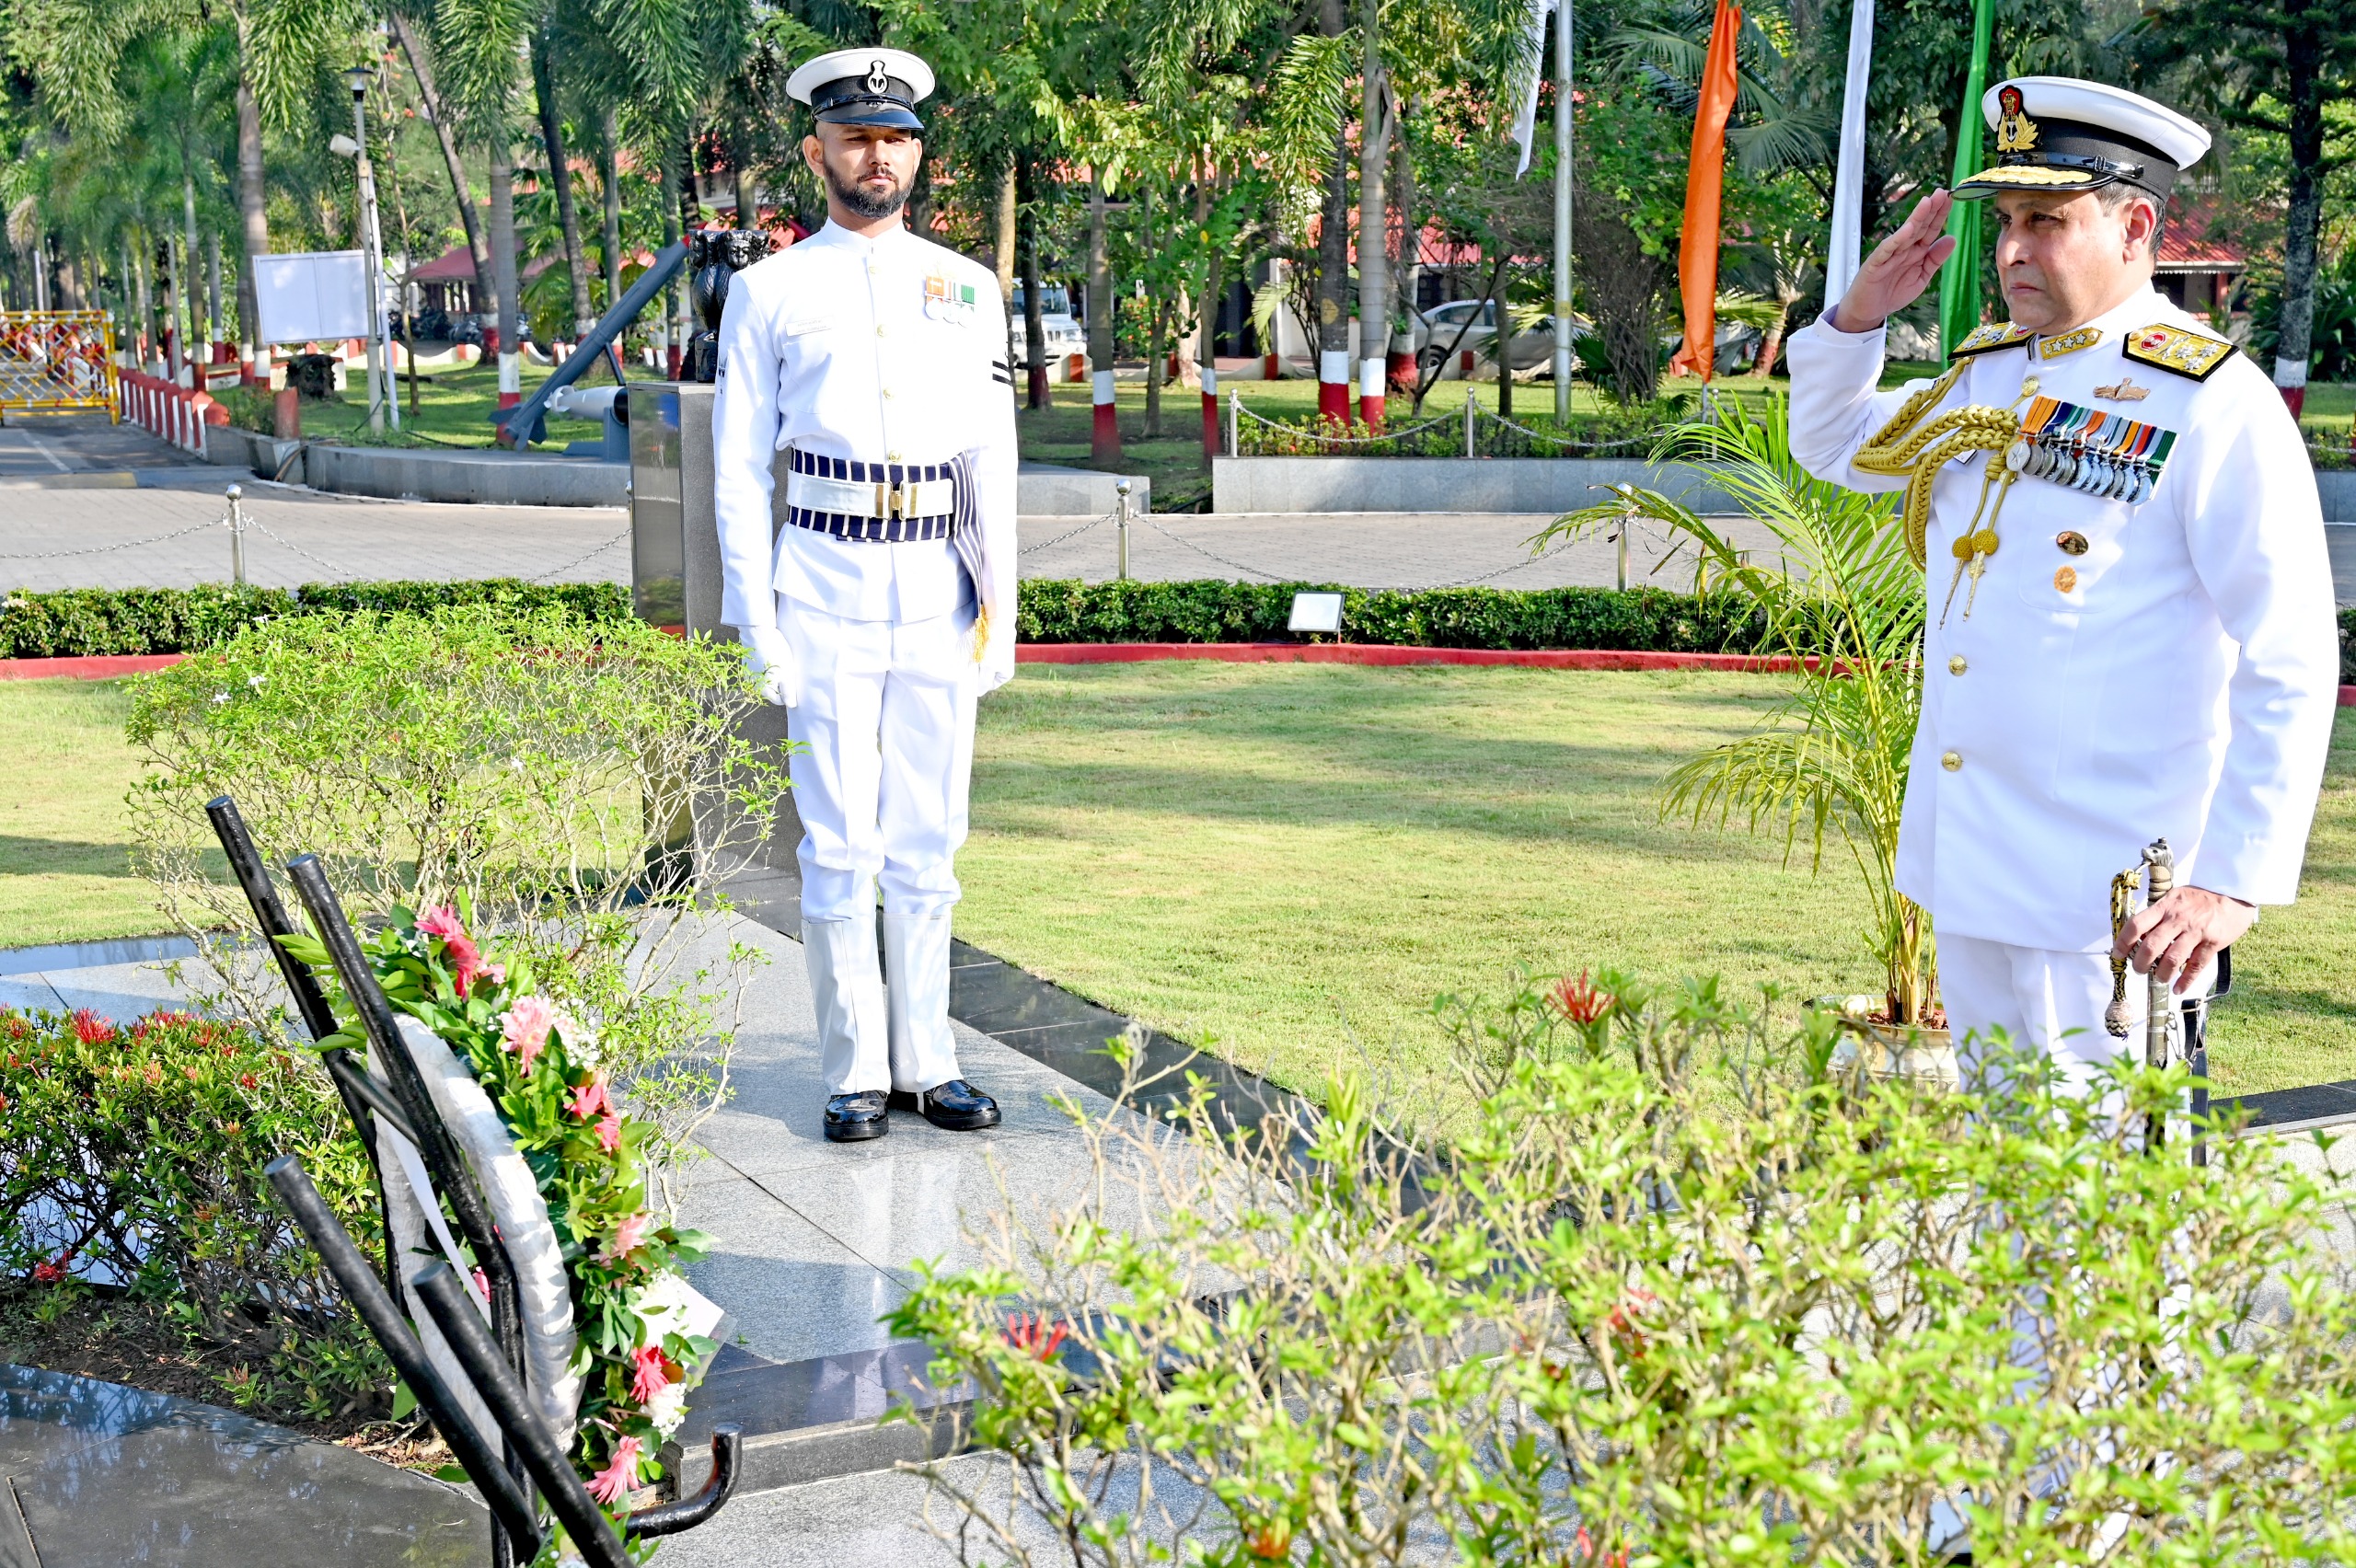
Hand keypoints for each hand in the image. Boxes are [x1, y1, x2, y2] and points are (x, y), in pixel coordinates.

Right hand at [738, 624, 799, 707]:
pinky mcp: (748, 661)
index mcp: (763, 689)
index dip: (788, 693)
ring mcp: (750, 672)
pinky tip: (773, 656)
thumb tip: (792, 705)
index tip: (794, 683)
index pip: (778, 699)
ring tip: (782, 663)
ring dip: (775, 674)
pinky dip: (768, 666)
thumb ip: (788, 691)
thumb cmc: (775, 653)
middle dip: (781, 683)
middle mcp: (753, 684)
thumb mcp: (787, 674)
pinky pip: (761, 669)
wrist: (758, 632)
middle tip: (789, 672)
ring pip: (766, 679)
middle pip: (772, 689)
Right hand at [1829, 191, 1958, 333]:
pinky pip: (1887, 250)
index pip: (1930, 229)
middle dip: (1930, 210)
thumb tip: (1952, 238)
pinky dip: (1897, 239)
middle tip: (1942, 192)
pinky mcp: (1875, 265)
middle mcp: (1903, 249)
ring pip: (1905, 233)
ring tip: (1928, 202)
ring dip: (1916, 218)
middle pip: (1919, 226)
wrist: (1868, 312)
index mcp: (1915, 252)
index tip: (1951, 198)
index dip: (1940, 215)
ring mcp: (1888, 255)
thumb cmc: (1892, 293)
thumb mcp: (1921, 277)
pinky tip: (1908, 228)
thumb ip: (1935, 259)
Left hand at [2113, 885, 2254, 994]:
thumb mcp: (2174, 897)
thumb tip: (2139, 935)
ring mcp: (2196, 931)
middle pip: (2151, 946)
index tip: (2118, 954)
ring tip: (2159, 978)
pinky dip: (2185, 980)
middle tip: (2139, 969)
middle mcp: (2178, 919)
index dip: (2123, 942)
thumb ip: (2158, 914)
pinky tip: (2178, 988)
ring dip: (2161, 974)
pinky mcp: (2213, 942)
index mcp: (2165, 907)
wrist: (2234, 893)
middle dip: (2141, 963)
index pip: (2136, 925)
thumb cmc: (2200, 897)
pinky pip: (2196, 966)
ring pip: (2172, 959)